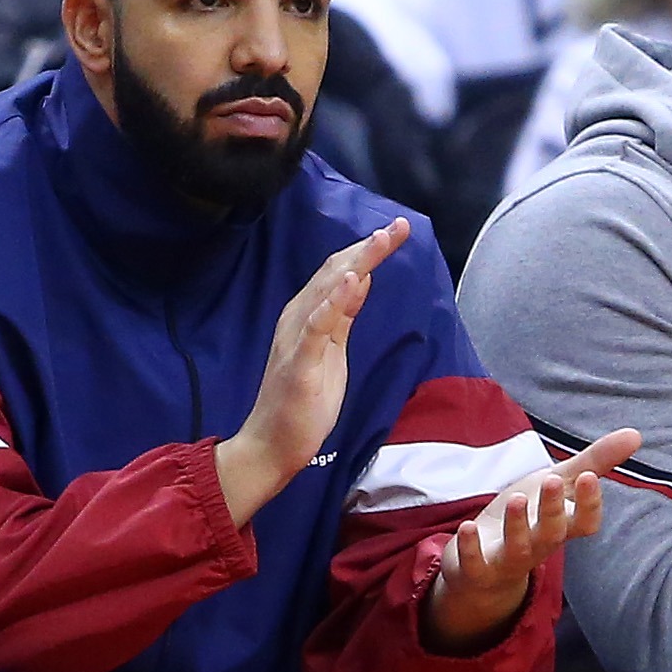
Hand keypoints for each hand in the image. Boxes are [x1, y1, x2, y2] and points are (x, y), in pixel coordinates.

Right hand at [215, 218, 405, 525]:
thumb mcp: (331, 351)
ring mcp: (297, 340)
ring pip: (326, 291)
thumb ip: (342, 316)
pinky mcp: (299, 364)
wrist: (272, 444)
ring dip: (355, 263)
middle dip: (367, 248)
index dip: (366, 251)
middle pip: (335, 273)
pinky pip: (316, 327)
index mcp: (308, 316)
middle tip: (399, 227)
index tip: (396, 231)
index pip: (339, 273)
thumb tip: (359, 280)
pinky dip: (333, 302)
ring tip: (381, 239)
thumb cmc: (302, 402)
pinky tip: (351, 281)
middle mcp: (298, 319)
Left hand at [421, 430, 639, 653]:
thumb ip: (595, 462)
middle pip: (552, 532)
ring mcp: (509, 559)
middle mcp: (540, 545)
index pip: (585, 523)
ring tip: (516, 499)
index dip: (590, 504)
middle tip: (554, 481)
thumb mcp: (560, 485)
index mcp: (561, 526)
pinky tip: (466, 526)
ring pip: (519, 547)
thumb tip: (636, 434)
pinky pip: (476, 563)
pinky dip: (471, 547)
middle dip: (553, 509)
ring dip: (517, 525)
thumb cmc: (529, 519)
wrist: (486, 566)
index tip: (591, 477)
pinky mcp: (477, 569)